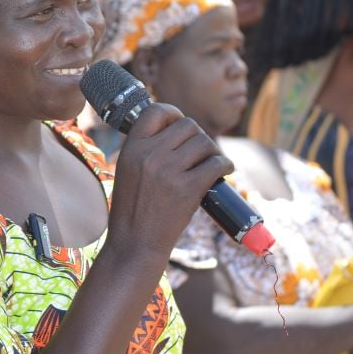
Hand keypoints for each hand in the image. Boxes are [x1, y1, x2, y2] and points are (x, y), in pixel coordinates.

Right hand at [108, 104, 232, 261]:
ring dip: (212, 151)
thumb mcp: (127, 170)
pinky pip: (216, 163)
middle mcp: (149, 155)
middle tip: (199, 153)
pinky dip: (225, 165)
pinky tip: (223, 171)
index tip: (180, 124)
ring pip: (204, 142)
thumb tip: (177, 129)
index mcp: (131, 148)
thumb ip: (145, 148)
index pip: (156, 111)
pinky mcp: (188, 188)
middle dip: (197, 137)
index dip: (173, 113)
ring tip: (210, 164)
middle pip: (187, 125)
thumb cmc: (133, 208)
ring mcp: (169, 171)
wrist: (135, 243)